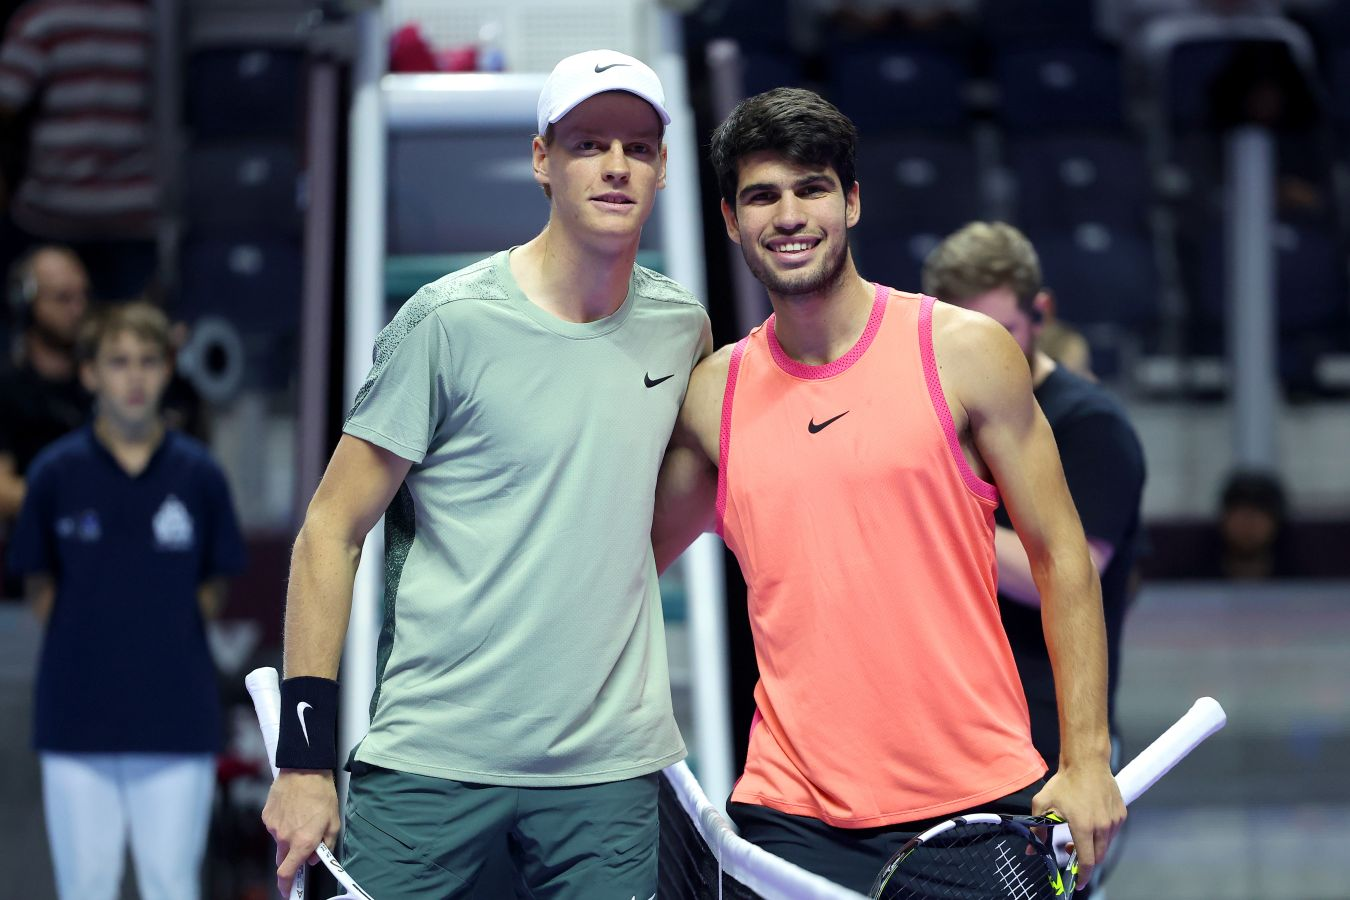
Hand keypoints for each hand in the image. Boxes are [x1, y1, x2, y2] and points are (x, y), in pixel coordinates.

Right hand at [261, 769, 340, 896]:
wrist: (304, 769)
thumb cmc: (321, 793)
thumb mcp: (333, 821)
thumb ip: (325, 844)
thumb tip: (316, 857)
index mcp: (302, 842)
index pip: (287, 873)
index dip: (286, 885)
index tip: (288, 891)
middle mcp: (285, 838)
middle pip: (283, 859)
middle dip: (292, 857)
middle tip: (302, 843)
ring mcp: (273, 827)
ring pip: (280, 841)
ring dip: (289, 836)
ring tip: (301, 816)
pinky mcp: (267, 816)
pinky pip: (274, 827)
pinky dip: (283, 823)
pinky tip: (292, 809)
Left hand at [1032, 763, 1125, 889]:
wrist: (1087, 762)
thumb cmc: (1064, 782)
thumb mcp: (1043, 804)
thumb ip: (1038, 828)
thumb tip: (1032, 849)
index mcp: (1083, 827)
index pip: (1087, 861)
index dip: (1083, 876)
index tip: (1078, 883)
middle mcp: (1102, 827)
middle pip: (1098, 857)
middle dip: (1086, 862)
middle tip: (1070, 852)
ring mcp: (1114, 821)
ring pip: (1106, 845)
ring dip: (1094, 847)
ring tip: (1078, 835)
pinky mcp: (1121, 814)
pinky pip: (1113, 833)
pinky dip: (1102, 835)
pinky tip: (1091, 823)